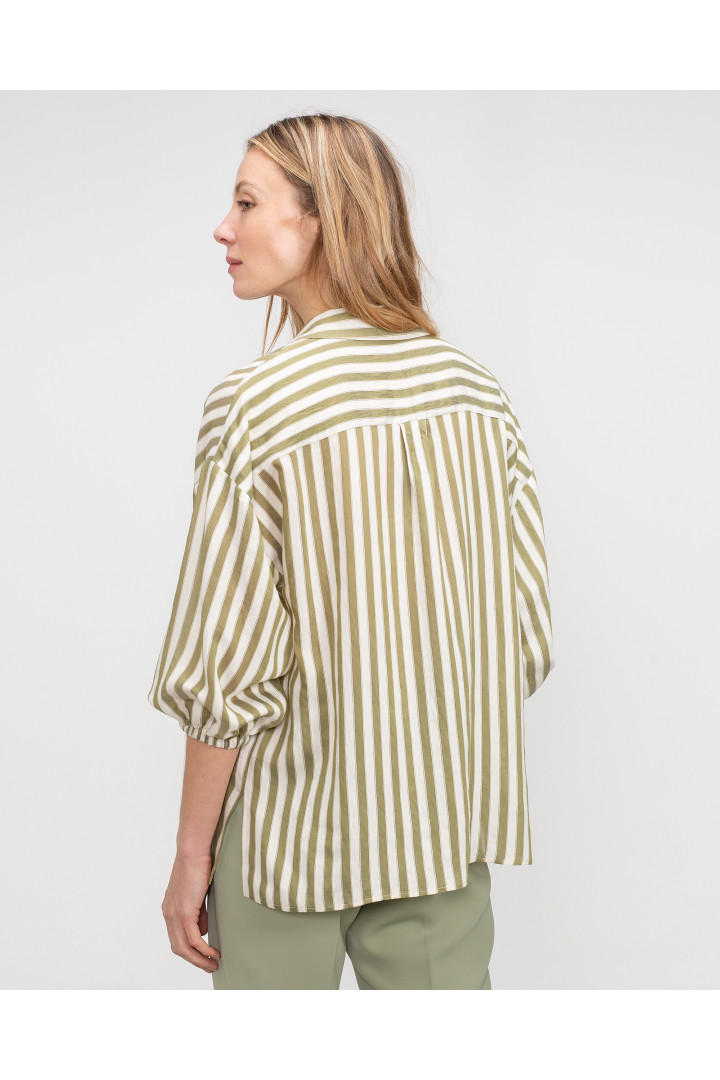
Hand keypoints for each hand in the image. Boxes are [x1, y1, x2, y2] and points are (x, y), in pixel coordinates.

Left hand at [162, 851, 221, 972]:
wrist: (193, 851)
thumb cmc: (197, 867)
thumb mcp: (197, 895)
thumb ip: (198, 913)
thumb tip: (203, 931)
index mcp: (170, 910)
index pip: (176, 939)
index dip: (189, 952)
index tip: (203, 958)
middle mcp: (169, 914)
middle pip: (178, 948)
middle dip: (194, 961)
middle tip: (209, 967)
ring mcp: (175, 914)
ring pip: (184, 947)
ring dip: (199, 959)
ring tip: (214, 964)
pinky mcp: (184, 912)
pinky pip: (193, 938)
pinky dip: (204, 949)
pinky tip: (214, 953)